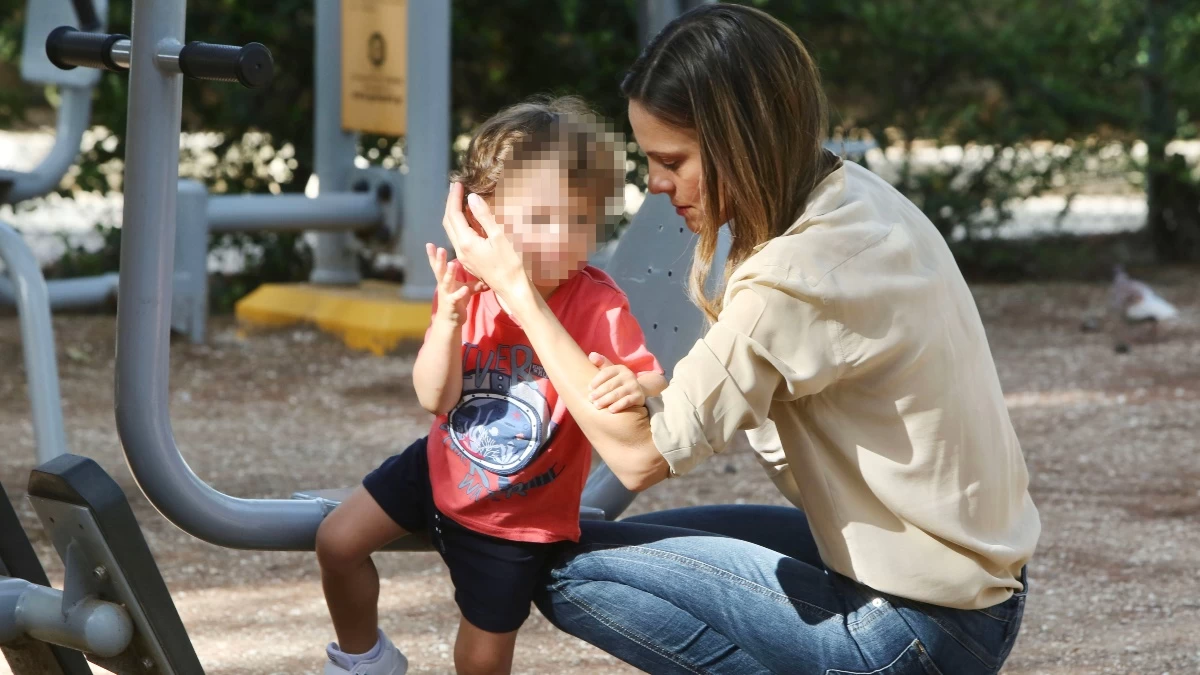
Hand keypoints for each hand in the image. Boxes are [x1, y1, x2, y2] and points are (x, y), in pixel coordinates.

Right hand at [427, 243, 487, 323]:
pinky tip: (465, 290)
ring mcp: (446, 295)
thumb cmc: (457, 302)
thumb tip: (489, 275)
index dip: (433, 256)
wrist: (450, 322)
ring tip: (451, 263)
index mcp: (444, 280)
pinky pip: (456, 298)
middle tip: (440, 248)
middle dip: (439, 259)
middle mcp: (443, 286)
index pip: (437, 266)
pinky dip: (460, 294)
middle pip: (440, 271)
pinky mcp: (452, 305)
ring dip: (449, 273)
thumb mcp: (466, 289)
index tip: (429, 244)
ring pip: (446, 282)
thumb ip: (475, 282)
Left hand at [441, 182, 530, 305]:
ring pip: (451, 230)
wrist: (511, 288)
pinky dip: (459, 224)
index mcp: (466, 242)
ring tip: (460, 199)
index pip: (454, 214)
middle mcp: (460, 250)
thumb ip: (484, 217)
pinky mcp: (468, 260)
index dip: (454, 197)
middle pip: (448, 222)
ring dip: (453, 213)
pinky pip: (458, 238)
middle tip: (456, 187)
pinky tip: (467, 218)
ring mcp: (462, 256)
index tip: (457, 183)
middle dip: (450, 203)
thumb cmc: (509, 264)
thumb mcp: (499, 237)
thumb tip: (471, 198)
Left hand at [588, 352, 644, 413]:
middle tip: (590, 400)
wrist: (637, 392)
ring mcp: (634, 386)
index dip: (596, 380)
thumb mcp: (611, 372)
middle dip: (599, 392)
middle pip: (610, 384)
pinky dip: (618, 406)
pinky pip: (627, 401)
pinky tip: (610, 410)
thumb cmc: (618, 382)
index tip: (589, 388)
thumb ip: (601, 364)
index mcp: (620, 368)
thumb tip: (591, 355)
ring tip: (597, 405)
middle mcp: (628, 375)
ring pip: (617, 394)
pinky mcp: (638, 396)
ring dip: (606, 400)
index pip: (606, 373)